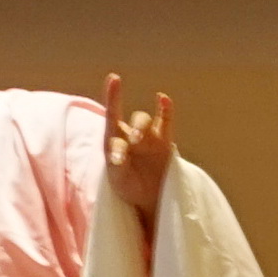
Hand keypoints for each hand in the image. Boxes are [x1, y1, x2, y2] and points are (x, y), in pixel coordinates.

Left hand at [102, 75, 176, 221]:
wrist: (149, 198)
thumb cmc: (129, 186)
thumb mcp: (118, 180)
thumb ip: (117, 168)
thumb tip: (119, 156)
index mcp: (114, 140)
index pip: (112, 115)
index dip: (113, 96)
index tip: (115, 78)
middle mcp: (130, 133)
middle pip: (130, 121)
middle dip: (132, 128)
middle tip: (133, 141)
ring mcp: (149, 136)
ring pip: (143, 120)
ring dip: (140, 127)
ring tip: (138, 141)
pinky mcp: (165, 142)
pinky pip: (165, 121)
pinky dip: (165, 109)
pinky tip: (162, 98)